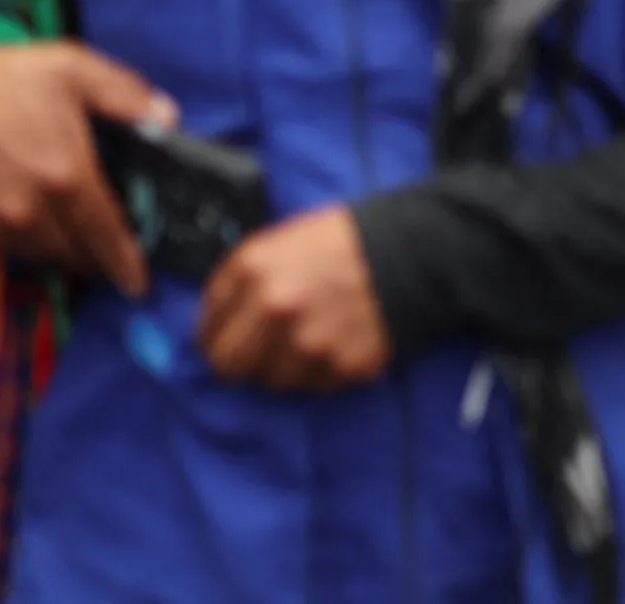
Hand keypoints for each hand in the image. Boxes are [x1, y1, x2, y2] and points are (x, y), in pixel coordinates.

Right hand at [0, 41, 174, 295]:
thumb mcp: (74, 68)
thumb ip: (126, 95)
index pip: (106, 234)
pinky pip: (8, 249)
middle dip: (97, 256)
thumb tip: (169, 119)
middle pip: (75, 252)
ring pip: (41, 256)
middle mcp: (31, 209)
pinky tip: (40, 226)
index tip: (139, 283)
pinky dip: (29, 246)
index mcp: (67, 175)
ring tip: (78, 239)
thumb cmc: (6, 78)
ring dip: (64, 253)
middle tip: (111, 248)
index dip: (125, 262)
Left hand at [198, 206, 391, 391]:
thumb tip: (214, 317)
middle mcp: (276, 308)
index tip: (226, 338)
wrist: (416, 248)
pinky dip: (322, 371)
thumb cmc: (346, 239)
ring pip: (273, 382)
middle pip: (231, 365)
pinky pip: (315, 385)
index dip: (214, 336)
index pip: (208, 329)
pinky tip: (336, 344)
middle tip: (259, 353)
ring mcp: (310, 341)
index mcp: (256, 269)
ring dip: (284, 368)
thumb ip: (242, 276)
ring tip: (308, 343)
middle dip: (240, 361)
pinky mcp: (343, 365)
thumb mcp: (283, 239)